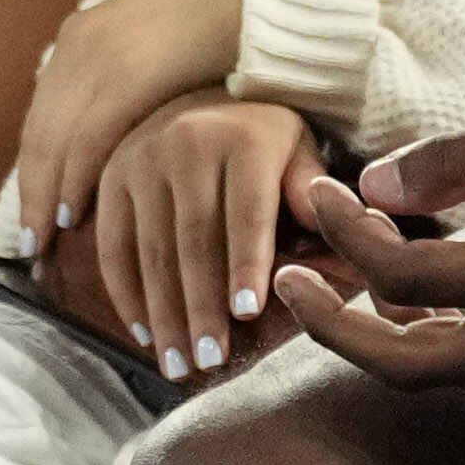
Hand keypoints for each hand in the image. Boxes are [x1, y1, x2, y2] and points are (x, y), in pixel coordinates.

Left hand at [8, 0, 249, 244]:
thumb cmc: (218, 36)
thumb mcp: (158, 54)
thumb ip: (127, 88)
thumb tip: (111, 138)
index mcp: (83, 34)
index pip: (42, 116)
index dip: (34, 169)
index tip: (29, 213)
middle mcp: (81, 41)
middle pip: (40, 130)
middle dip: (33, 188)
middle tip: (28, 240)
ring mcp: (102, 52)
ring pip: (55, 137)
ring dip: (47, 192)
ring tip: (49, 237)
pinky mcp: (131, 70)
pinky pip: (89, 135)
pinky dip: (76, 177)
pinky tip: (75, 213)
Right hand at [67, 95, 322, 381]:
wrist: (205, 98)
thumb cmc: (269, 144)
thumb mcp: (303, 154)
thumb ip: (317, 195)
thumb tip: (353, 229)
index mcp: (242, 138)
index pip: (245, 211)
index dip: (246, 263)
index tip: (248, 315)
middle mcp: (183, 142)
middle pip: (192, 239)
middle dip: (200, 306)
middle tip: (211, 361)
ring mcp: (139, 159)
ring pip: (148, 249)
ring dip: (163, 313)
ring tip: (180, 365)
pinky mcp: (111, 178)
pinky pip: (112, 244)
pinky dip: (125, 293)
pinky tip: (145, 334)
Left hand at [259, 91, 464, 391]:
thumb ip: (459, 161)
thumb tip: (372, 186)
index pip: (407, 283)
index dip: (347, 237)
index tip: (319, 189)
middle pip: (409, 368)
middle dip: (335, 329)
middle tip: (284, 280)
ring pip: (443, 375)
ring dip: (377, 337)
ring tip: (329, 281)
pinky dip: (426, 337)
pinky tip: (400, 293)